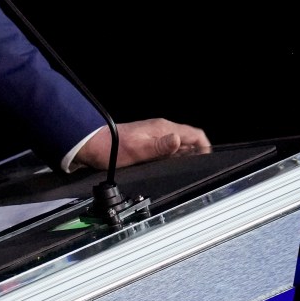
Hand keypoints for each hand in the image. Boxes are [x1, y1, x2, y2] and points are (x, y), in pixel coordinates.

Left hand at [74, 118, 210, 170]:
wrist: (92, 146)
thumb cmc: (112, 149)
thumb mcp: (138, 150)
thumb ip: (160, 146)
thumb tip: (180, 140)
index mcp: (163, 129)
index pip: (195, 134)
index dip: (205, 147)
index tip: (207, 161)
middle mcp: (161, 131)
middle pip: (188, 141)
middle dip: (195, 155)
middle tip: (194, 171)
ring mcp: (154, 138)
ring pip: (178, 147)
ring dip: (182, 159)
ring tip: (180, 172)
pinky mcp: (147, 145)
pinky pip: (167, 152)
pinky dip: (171, 160)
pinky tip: (166, 170)